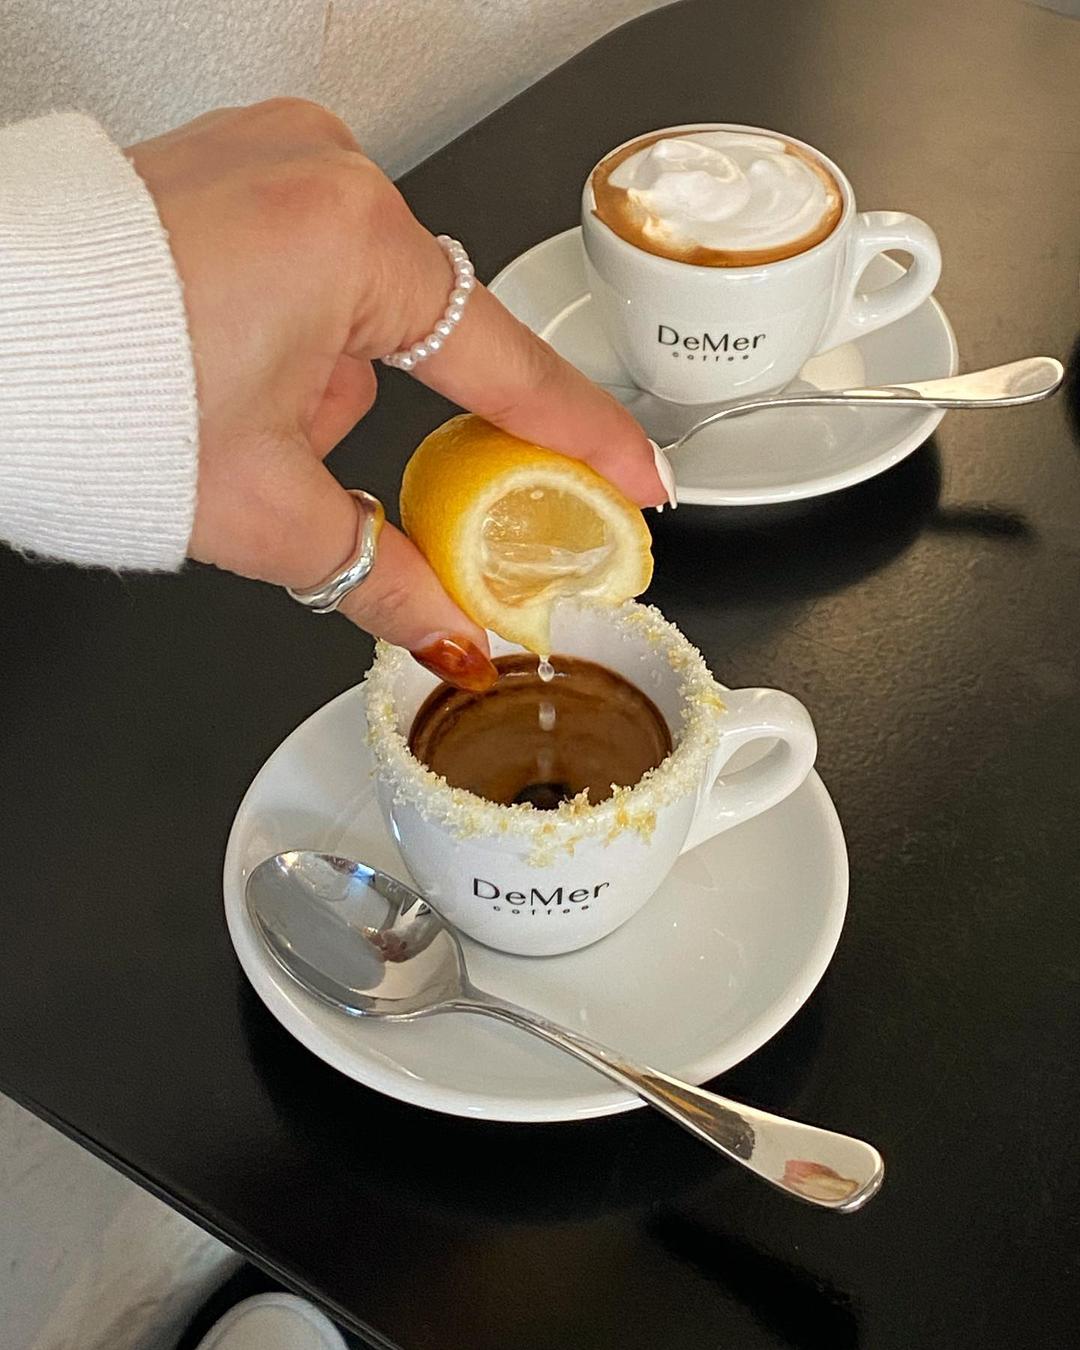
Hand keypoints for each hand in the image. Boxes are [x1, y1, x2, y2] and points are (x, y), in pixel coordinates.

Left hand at [127, 98, 665, 686]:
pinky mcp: (228, 162)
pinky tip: (208, 356)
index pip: (506, 367)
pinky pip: (298, 260)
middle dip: (356, 416)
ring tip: (216, 398)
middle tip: (283, 452)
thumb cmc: (92, 388)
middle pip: (409, 341)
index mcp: (352, 243)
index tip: (636, 474)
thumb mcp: (261, 509)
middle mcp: (324, 174)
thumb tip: (450, 635)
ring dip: (309, 378)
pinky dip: (275, 328)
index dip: (581, 437)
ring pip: (348, 307)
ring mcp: (271, 155)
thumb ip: (380, 577)